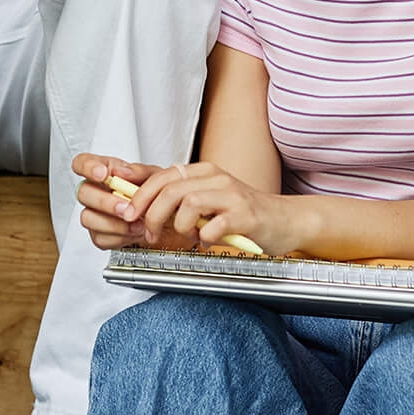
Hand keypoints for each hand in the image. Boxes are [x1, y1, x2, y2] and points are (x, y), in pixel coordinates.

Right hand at [72, 154, 195, 250]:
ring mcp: (94, 213)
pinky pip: (99, 238)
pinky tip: (134, 232)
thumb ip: (139, 171)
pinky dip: (119, 237)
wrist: (164, 218)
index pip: (81, 163)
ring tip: (138, 224)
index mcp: (104, 170)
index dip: (87, 167)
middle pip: (83, 193)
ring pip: (87, 218)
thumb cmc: (154, 192)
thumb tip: (121, 171)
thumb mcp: (154, 176)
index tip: (103, 174)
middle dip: (105, 202)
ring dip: (113, 223)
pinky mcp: (98, 234)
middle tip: (126, 207)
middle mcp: (95, 191)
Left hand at [121, 159, 299, 254]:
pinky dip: (204, 239)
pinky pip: (213, 227)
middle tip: (150, 234)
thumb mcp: (209, 200)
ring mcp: (232, 195)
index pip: (163, 175)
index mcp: (205, 172)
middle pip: (171, 189)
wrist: (285, 221)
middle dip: (152, 215)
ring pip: (189, 203)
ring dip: (179, 226)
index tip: (128, 212)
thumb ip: (182, 200)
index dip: (140, 194)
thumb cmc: (243, 214)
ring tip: (186, 237)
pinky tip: (209, 242)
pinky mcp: (245, 216)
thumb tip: (143, 209)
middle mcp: (217, 178)